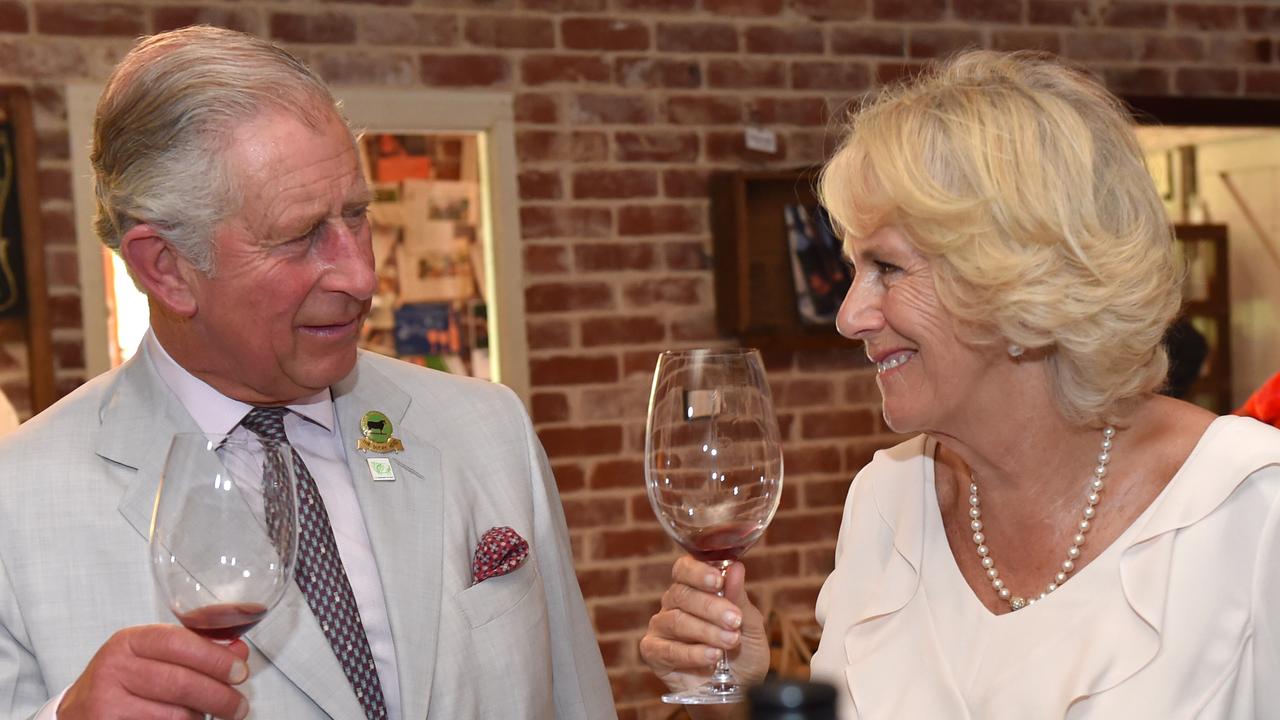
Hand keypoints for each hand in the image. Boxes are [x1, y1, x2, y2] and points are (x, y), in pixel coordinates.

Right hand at [58, 625, 249, 719]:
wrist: (78, 713)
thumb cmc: (122, 681)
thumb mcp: (152, 656)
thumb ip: (195, 649)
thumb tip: (238, 651)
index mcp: (128, 642)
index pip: (178, 642)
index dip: (215, 658)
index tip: (240, 671)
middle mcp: (114, 668)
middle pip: (181, 683)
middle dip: (219, 696)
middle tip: (238, 705)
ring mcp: (106, 702)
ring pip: (174, 714)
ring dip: (200, 717)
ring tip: (207, 715)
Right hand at [640, 556, 769, 694]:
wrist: (737, 694)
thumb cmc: (742, 656)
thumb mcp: (749, 625)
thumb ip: (739, 598)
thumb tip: (736, 567)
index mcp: (694, 589)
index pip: (685, 568)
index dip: (699, 572)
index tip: (719, 581)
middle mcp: (673, 604)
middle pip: (682, 594)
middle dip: (712, 607)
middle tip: (735, 621)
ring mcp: (661, 628)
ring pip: (676, 620)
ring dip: (707, 631)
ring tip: (730, 641)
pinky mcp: (653, 652)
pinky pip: (667, 649)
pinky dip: (692, 653)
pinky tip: (711, 657)